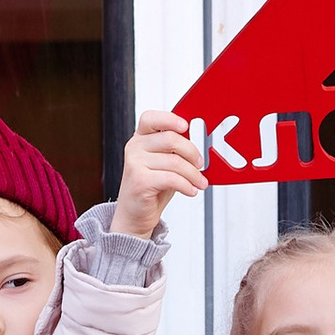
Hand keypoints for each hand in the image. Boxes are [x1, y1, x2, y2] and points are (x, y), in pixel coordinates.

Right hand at [114, 108, 205, 242]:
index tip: (186, 127)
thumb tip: (196, 145)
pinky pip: (172, 179)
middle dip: (192, 153)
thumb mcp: (164, 165)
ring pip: (175, 161)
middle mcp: (134, 147)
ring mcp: (134, 164)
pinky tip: (191, 190)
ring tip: (199, 183)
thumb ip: (174, 151)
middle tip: (200, 165)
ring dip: (193, 175)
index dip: (170, 119)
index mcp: (140, 139)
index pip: (151, 118)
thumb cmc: (151, 189)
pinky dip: (187, 185)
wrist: (134, 216)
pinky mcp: (140, 181)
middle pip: (171, 139)